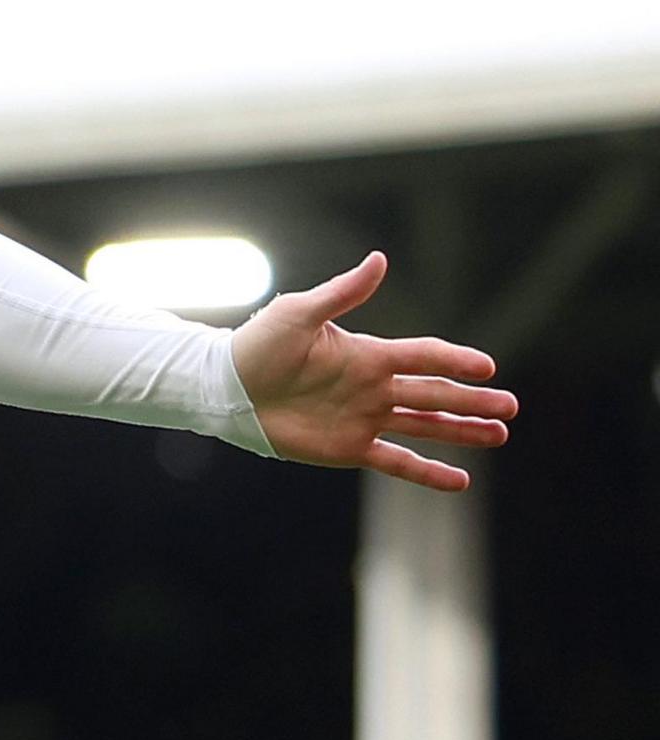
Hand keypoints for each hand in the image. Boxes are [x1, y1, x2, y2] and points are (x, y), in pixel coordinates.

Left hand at [229, 251, 516, 491]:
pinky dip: (428, 473)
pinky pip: (397, 462)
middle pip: (434, 392)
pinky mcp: (349, 447)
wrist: (226, 389)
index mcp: (367, 354)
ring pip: (425, 425)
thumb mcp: (300, 314)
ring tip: (500, 435)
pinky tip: (460, 480)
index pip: (423, 355)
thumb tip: (379, 259)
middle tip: (512, 406)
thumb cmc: (258, 346)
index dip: (456, 360)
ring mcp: (364, 418)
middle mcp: (373, 386)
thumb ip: (343, 293)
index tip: (488, 367)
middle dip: (473, 400)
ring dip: (462, 431)